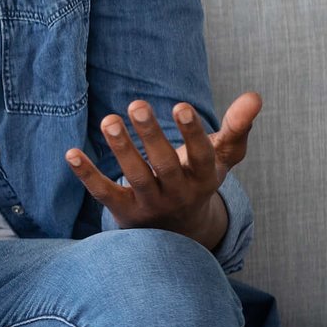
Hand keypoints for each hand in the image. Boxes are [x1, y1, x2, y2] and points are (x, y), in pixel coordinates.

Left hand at [66, 92, 262, 246]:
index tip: (181, 106)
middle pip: (164, 165)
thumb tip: (255, 95)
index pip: (202, 157)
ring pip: (135, 178)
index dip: (192, 133)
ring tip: (109, 120)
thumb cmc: (198, 179)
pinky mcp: (124, 211)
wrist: (178, 231)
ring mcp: (150, 204)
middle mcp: (178, 194)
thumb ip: (237, 127)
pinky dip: (87, 174)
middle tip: (136, 105)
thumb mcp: (221, 157)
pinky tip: (70, 153)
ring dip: (121, 150)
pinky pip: (104, 193)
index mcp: (204, 178)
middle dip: (151, 135)